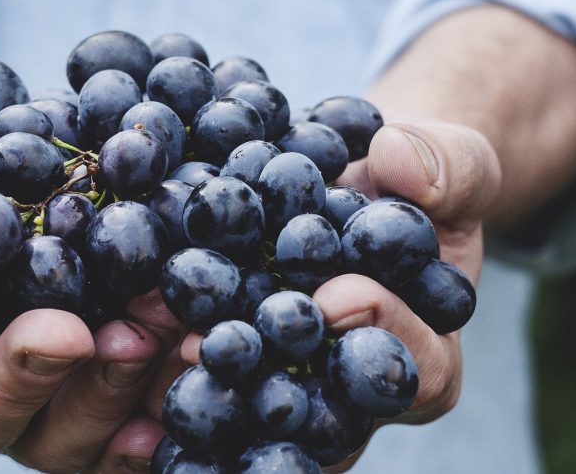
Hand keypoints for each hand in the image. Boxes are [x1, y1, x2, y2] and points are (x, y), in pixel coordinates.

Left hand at [178, 120, 499, 470]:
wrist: (361, 185)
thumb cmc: (418, 183)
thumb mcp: (452, 162)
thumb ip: (447, 166)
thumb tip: (400, 162)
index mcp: (426, 356)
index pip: (417, 368)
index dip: (383, 333)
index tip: (338, 295)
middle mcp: (354, 393)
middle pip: (323, 414)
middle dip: (270, 378)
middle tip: (216, 345)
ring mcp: (291, 385)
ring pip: (253, 408)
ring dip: (204, 380)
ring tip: (154, 343)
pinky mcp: (236, 364)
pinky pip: (205, 376)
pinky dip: (164, 359)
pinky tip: (123, 333)